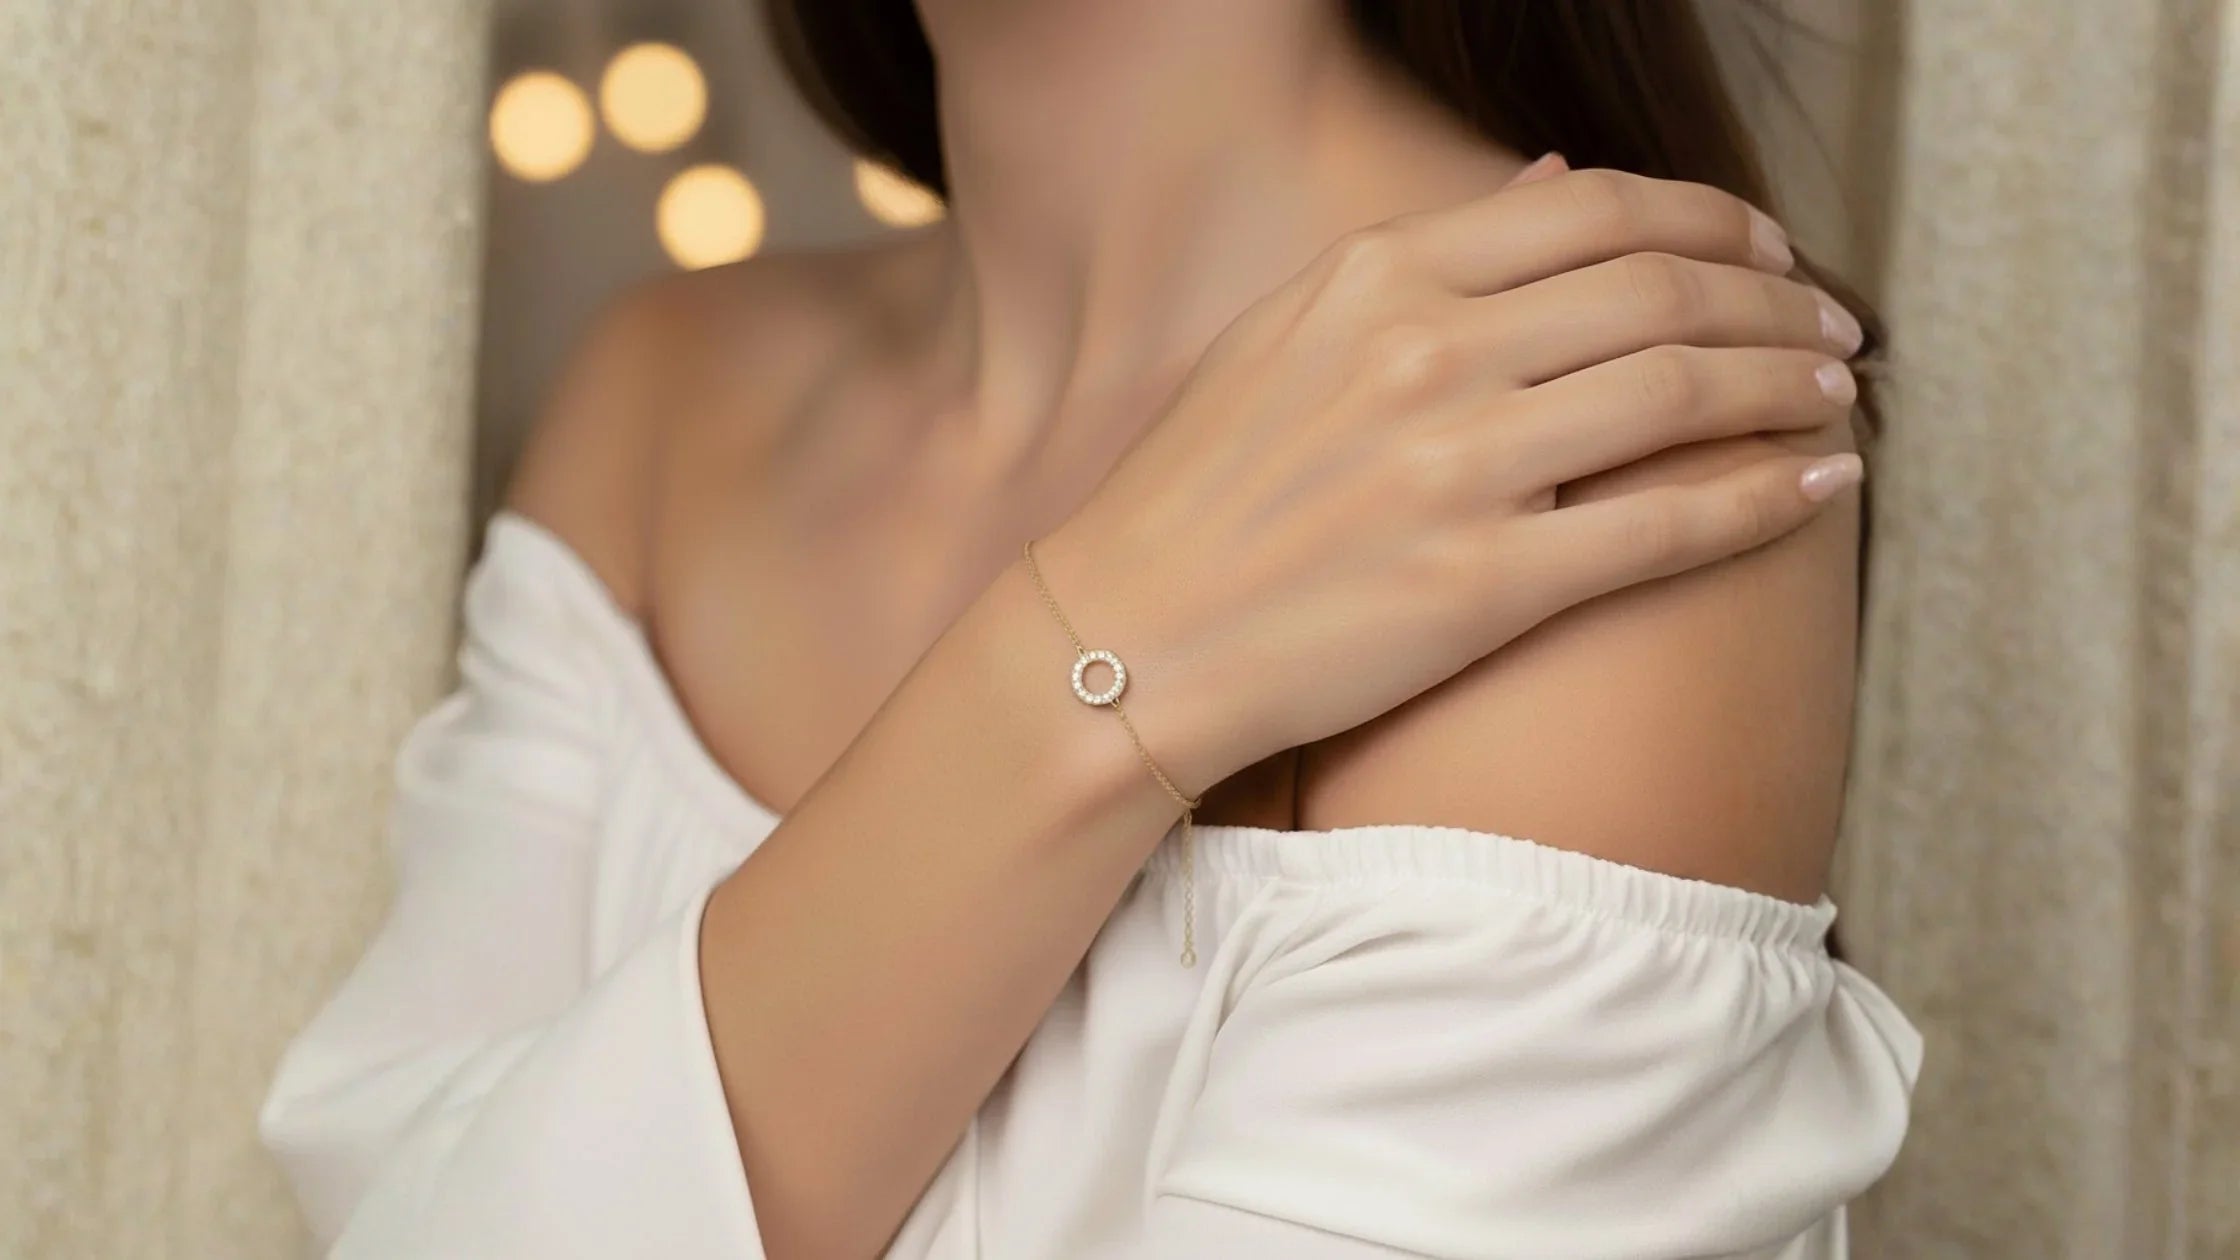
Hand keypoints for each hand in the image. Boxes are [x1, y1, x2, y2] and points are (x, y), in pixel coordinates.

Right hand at [1034, 165, 1865, 797]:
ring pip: (1681, 392)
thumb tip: (1550, 181)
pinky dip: (1763, 497)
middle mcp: (1424, 353)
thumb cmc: (1196, 495)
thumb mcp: (1287, 336)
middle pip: (1661, 290)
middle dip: (1776, 299)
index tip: (1764, 249)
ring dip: (1787, 384)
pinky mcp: (1482, 586)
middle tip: (1832, 326)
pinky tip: (1820, 486)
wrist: (1124, 643)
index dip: (1711, 222)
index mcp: (1376, 277)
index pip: (1596, 210)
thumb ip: (1423, 260)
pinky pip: (1665, 525)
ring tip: (1836, 393)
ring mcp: (1455, 469)